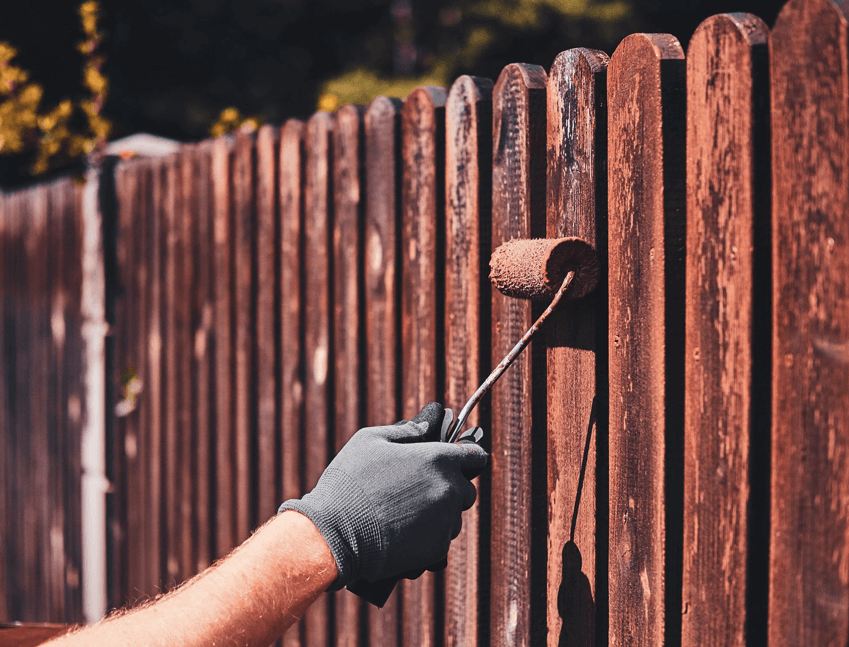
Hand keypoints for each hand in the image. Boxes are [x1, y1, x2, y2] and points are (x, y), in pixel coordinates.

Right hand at [277, 402, 487, 589]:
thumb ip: (407, 430)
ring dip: (438, 514)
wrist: (335, 535)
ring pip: (453, 517)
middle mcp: (448, 490)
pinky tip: (401, 532)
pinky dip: (427, 537)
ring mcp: (445, 522)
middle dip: (449, 488)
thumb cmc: (349, 482)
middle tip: (418, 490)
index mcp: (437, 458)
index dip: (467, 456)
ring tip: (404, 514)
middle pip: (466, 489)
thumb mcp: (370, 440)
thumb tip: (430, 422)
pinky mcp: (436, 550)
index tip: (458, 460)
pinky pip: (441, 540)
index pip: (475, 455)